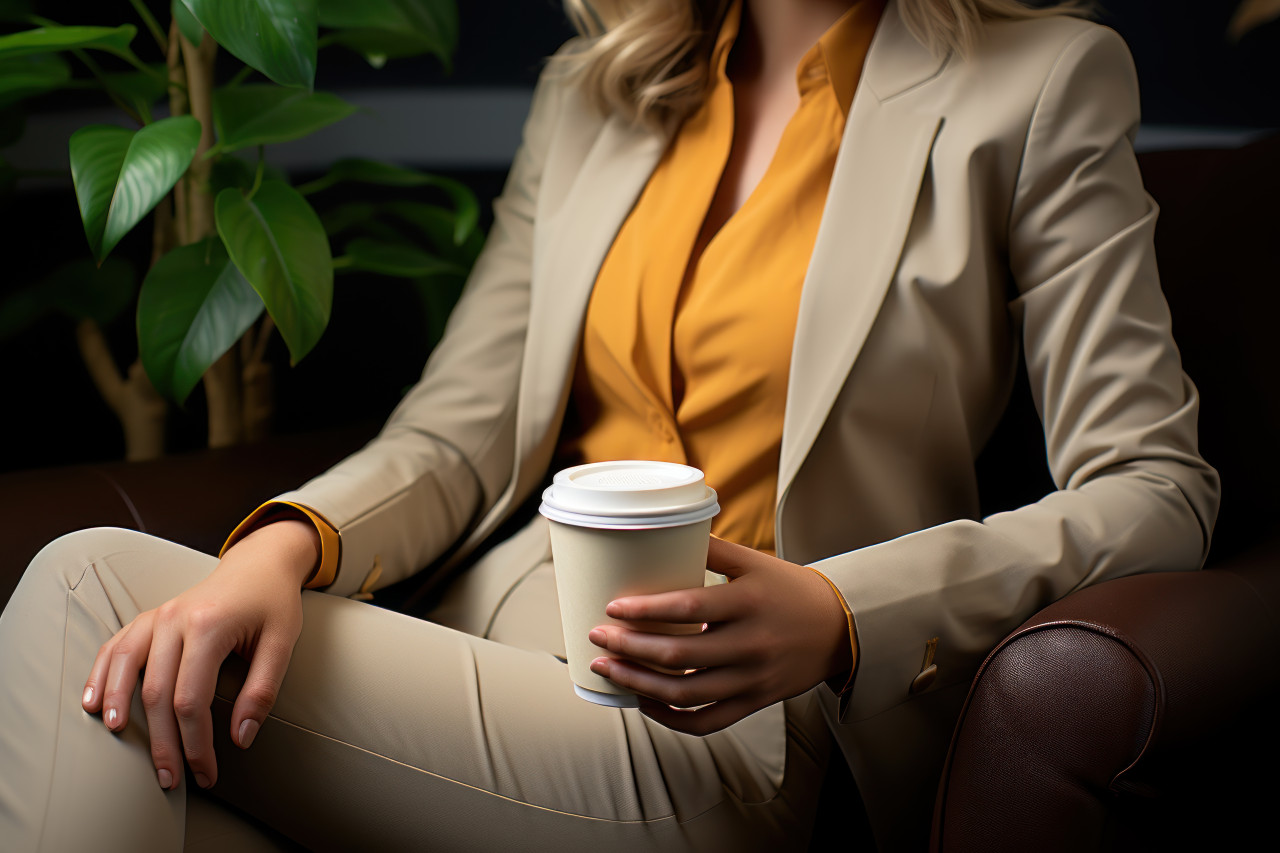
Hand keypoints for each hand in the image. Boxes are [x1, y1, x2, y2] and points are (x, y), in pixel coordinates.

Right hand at [80, 518, 318, 789]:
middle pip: (156, 692)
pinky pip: (116, 646)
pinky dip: (100, 674)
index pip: (192, 700)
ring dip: (118, 707)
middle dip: (162, 742)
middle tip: (170, 780)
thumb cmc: (274, 604)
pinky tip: (92, 702)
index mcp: (210, 626)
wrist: (259, 564)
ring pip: (126, 667)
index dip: (196, 744)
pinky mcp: (149, 617)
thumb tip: (240, 739)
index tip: (206, 774)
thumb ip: (262, 690)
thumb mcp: (282, 643)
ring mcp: (158, 616)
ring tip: (119, 741)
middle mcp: (176, 619)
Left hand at [588, 537, 854, 734]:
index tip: (613, 607)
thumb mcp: (756, 561)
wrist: (840, 628)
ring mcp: (752, 678)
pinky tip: (644, 701)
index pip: (688, 609)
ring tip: (608, 669)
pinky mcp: (755, 701)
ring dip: (639, 684)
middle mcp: (750, 643)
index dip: (645, 610)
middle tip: (598, 636)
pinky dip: (670, 717)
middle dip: (629, 648)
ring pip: (685, 693)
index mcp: (748, 602)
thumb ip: (712, 548)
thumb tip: (662, 529)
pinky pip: (707, 721)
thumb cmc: (789, 589)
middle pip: (679, 655)